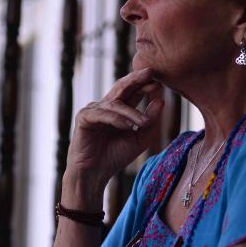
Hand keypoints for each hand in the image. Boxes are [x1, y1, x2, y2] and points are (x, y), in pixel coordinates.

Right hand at [62, 68, 163, 209]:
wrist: (95, 174)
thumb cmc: (115, 157)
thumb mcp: (140, 138)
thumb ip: (151, 121)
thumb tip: (161, 101)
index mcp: (119, 109)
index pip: (133, 91)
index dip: (145, 85)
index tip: (160, 83)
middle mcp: (105, 106)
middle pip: (122, 87)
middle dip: (136, 79)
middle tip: (150, 72)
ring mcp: (93, 110)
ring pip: (115, 104)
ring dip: (131, 112)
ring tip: (144, 122)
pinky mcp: (83, 118)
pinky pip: (102, 114)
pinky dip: (116, 119)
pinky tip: (127, 126)